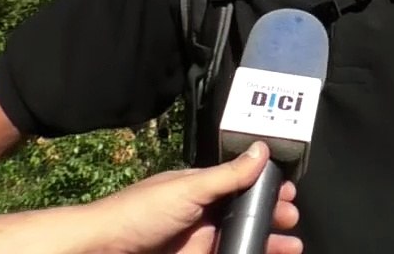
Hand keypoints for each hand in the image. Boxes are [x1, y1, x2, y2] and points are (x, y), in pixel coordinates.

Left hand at [86, 141, 301, 253]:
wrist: (101, 251)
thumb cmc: (138, 213)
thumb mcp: (188, 189)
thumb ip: (228, 174)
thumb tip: (261, 150)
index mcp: (200, 188)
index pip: (242, 184)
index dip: (266, 189)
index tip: (289, 194)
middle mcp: (202, 213)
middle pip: (245, 214)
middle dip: (272, 217)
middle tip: (292, 221)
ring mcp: (198, 240)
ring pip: (240, 239)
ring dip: (266, 241)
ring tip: (292, 247)